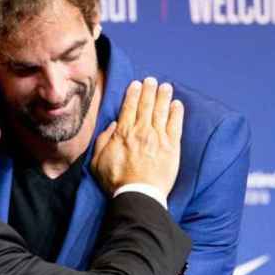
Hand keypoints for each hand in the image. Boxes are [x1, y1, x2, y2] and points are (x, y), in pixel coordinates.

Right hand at [91, 77, 183, 196]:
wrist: (138, 194)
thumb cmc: (116, 180)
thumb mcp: (97, 161)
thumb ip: (103, 140)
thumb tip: (113, 125)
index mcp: (123, 133)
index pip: (129, 107)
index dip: (133, 94)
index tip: (136, 84)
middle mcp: (141, 131)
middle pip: (146, 105)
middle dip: (149, 90)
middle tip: (152, 80)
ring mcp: (158, 138)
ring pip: (161, 111)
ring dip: (163, 96)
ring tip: (166, 86)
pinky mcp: (171, 147)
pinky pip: (175, 125)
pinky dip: (176, 113)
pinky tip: (177, 104)